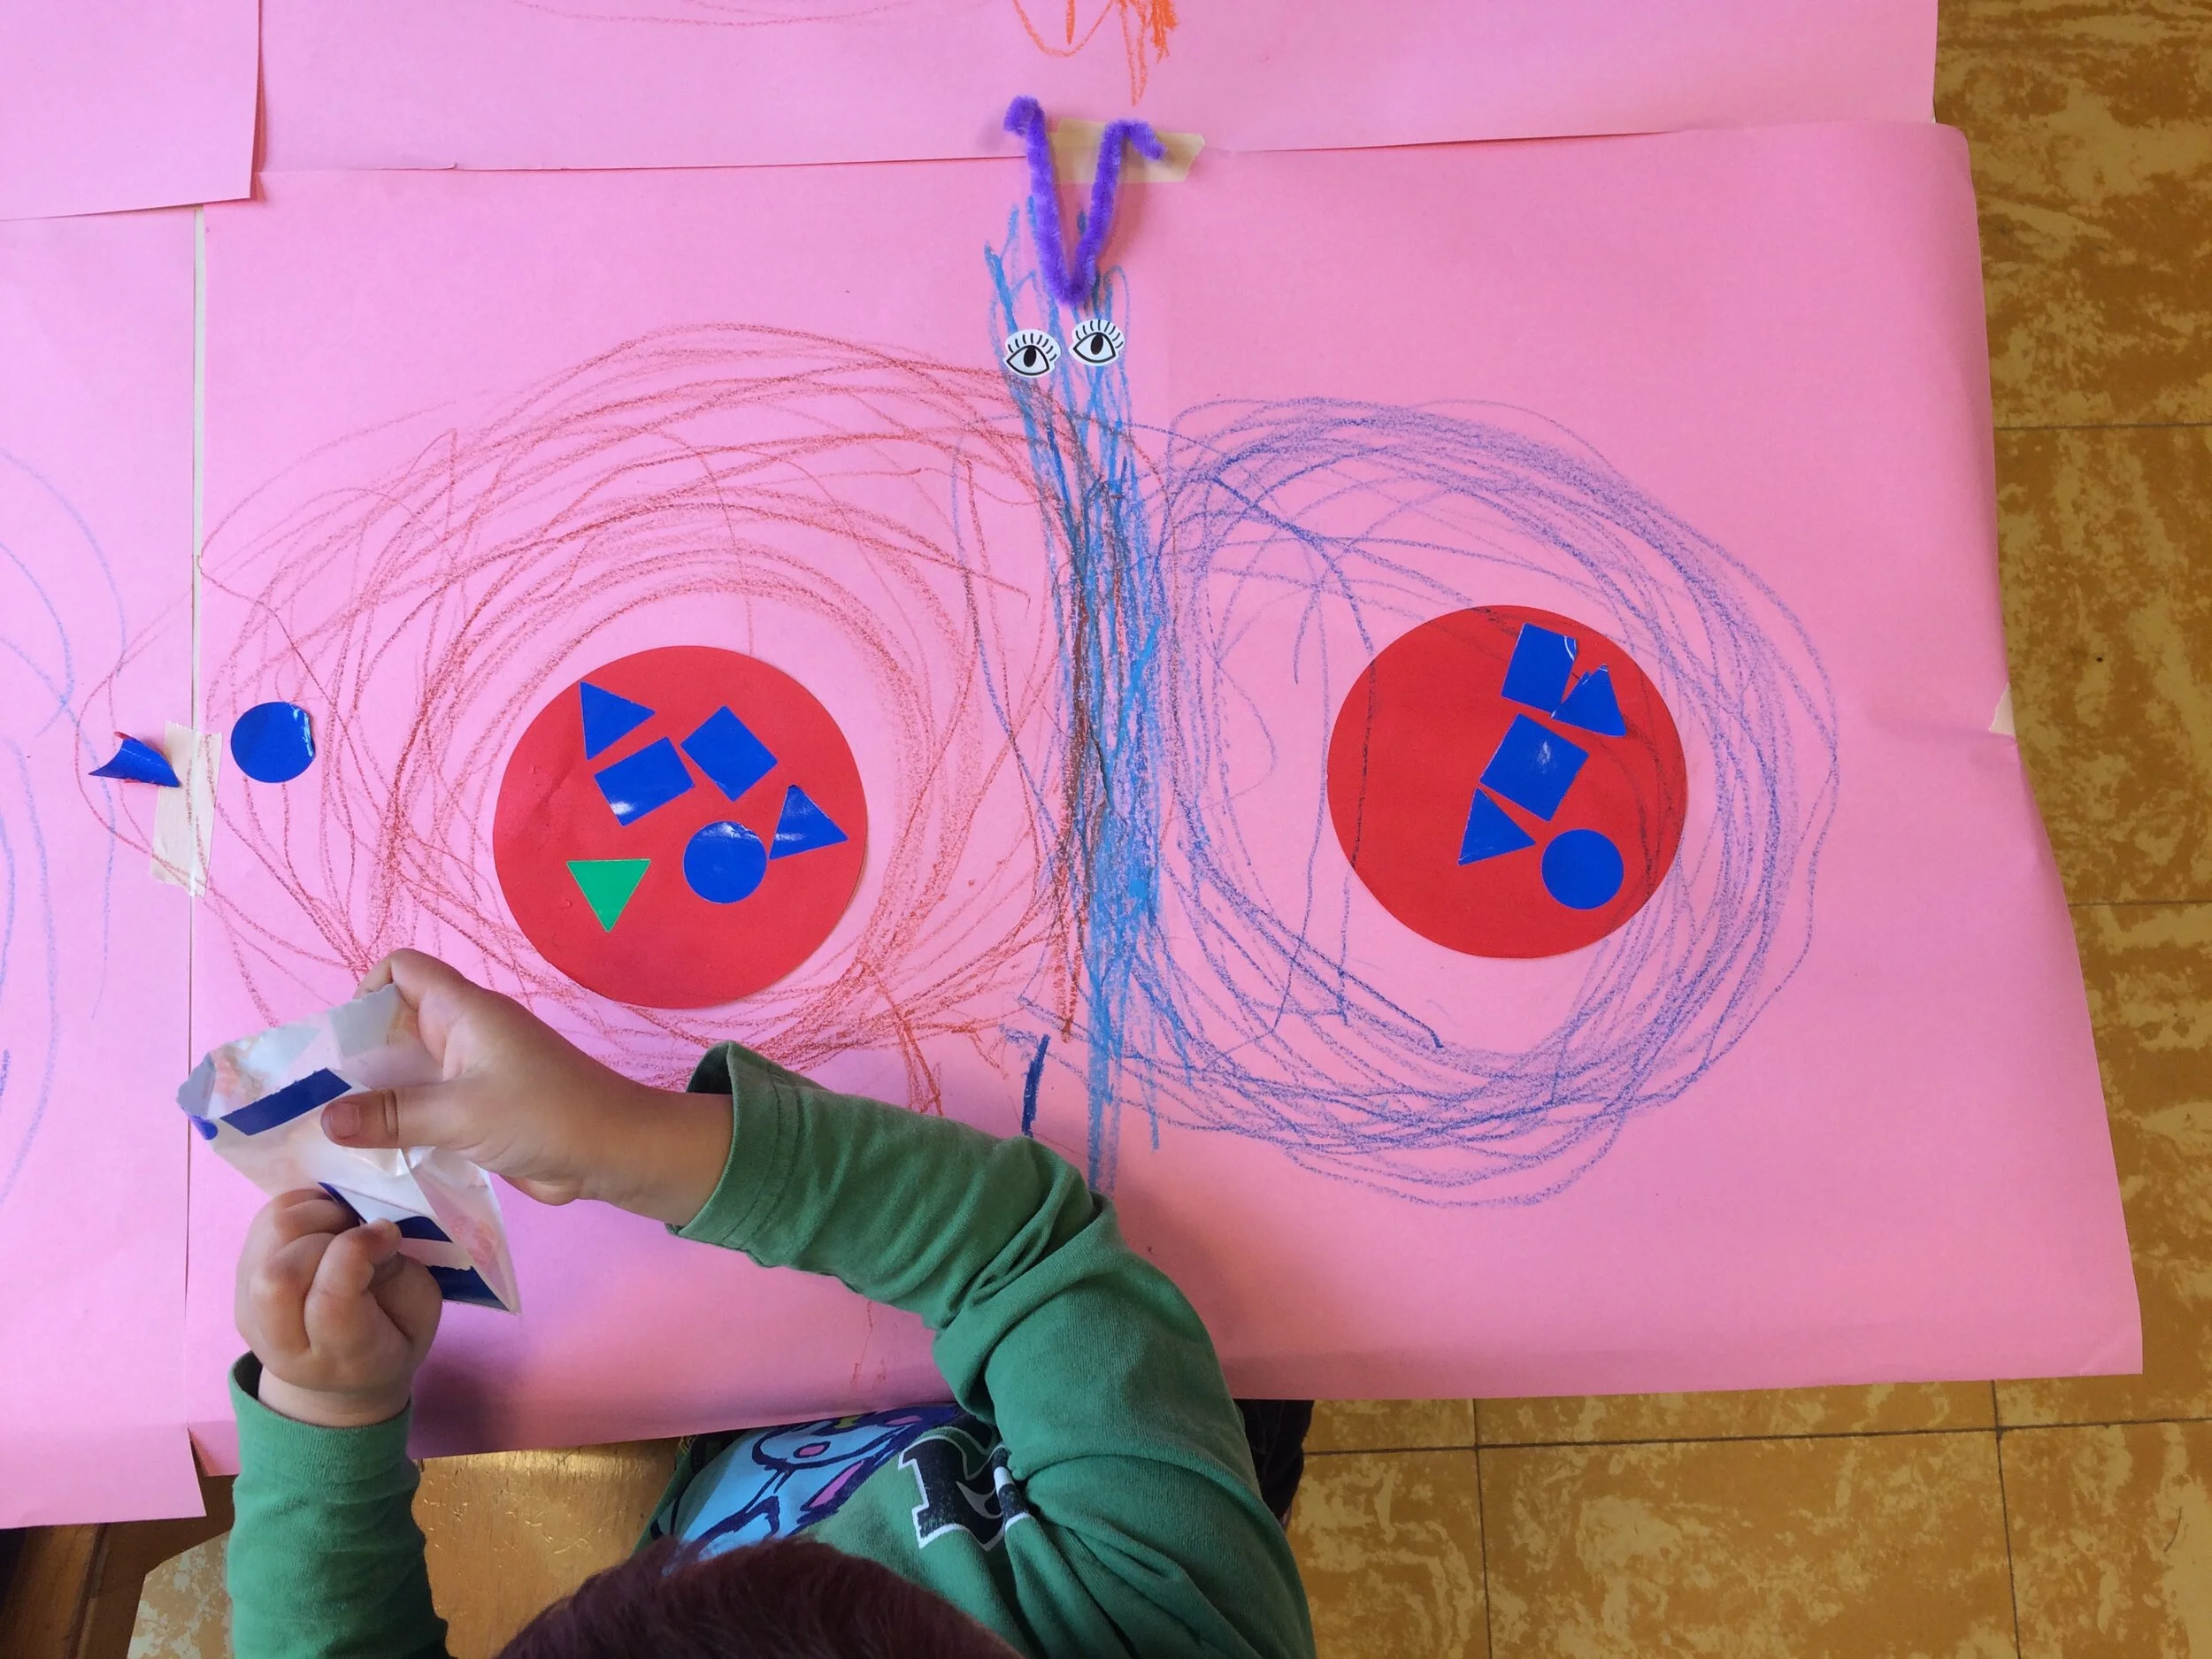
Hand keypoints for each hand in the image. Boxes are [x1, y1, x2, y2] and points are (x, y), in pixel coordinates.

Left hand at [235, 1190, 441, 1428]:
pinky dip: (300, 1208)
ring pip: (269, 1235)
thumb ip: (399, 1275)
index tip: (388, 1232)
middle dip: (328, 1232)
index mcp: (339, 1357)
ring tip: (344, 1223)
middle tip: (361, 1229)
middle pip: (279, 1275)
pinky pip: (264, 1222)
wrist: (338, 1374)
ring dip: (315, 1214)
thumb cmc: (391, 1337)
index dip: (358, 1251)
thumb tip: (368, 1227)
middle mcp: (282, 1341)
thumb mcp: (420, 1317)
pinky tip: (325, 1224)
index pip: (328, 1301)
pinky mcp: (240, 1280)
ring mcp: (250, 1310)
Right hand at [321, 950, 731, 1226]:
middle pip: (395, 1026)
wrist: (614, 1153)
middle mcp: (463, 1034)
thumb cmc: (546, 1116)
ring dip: (376, 1099)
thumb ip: (392, 1114)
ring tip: (333, 1137)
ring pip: (408, 1073)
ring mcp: (471, 1074)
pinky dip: (401, 1125)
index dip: (366, 992)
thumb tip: (323, 1117)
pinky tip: (375, 1156)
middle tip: (316, 1103)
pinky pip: (426, 1108)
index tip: (341, 1045)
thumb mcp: (460, 1114)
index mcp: (464, 1011)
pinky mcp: (478, 1111)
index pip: (402, 970)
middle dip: (357, 1058)